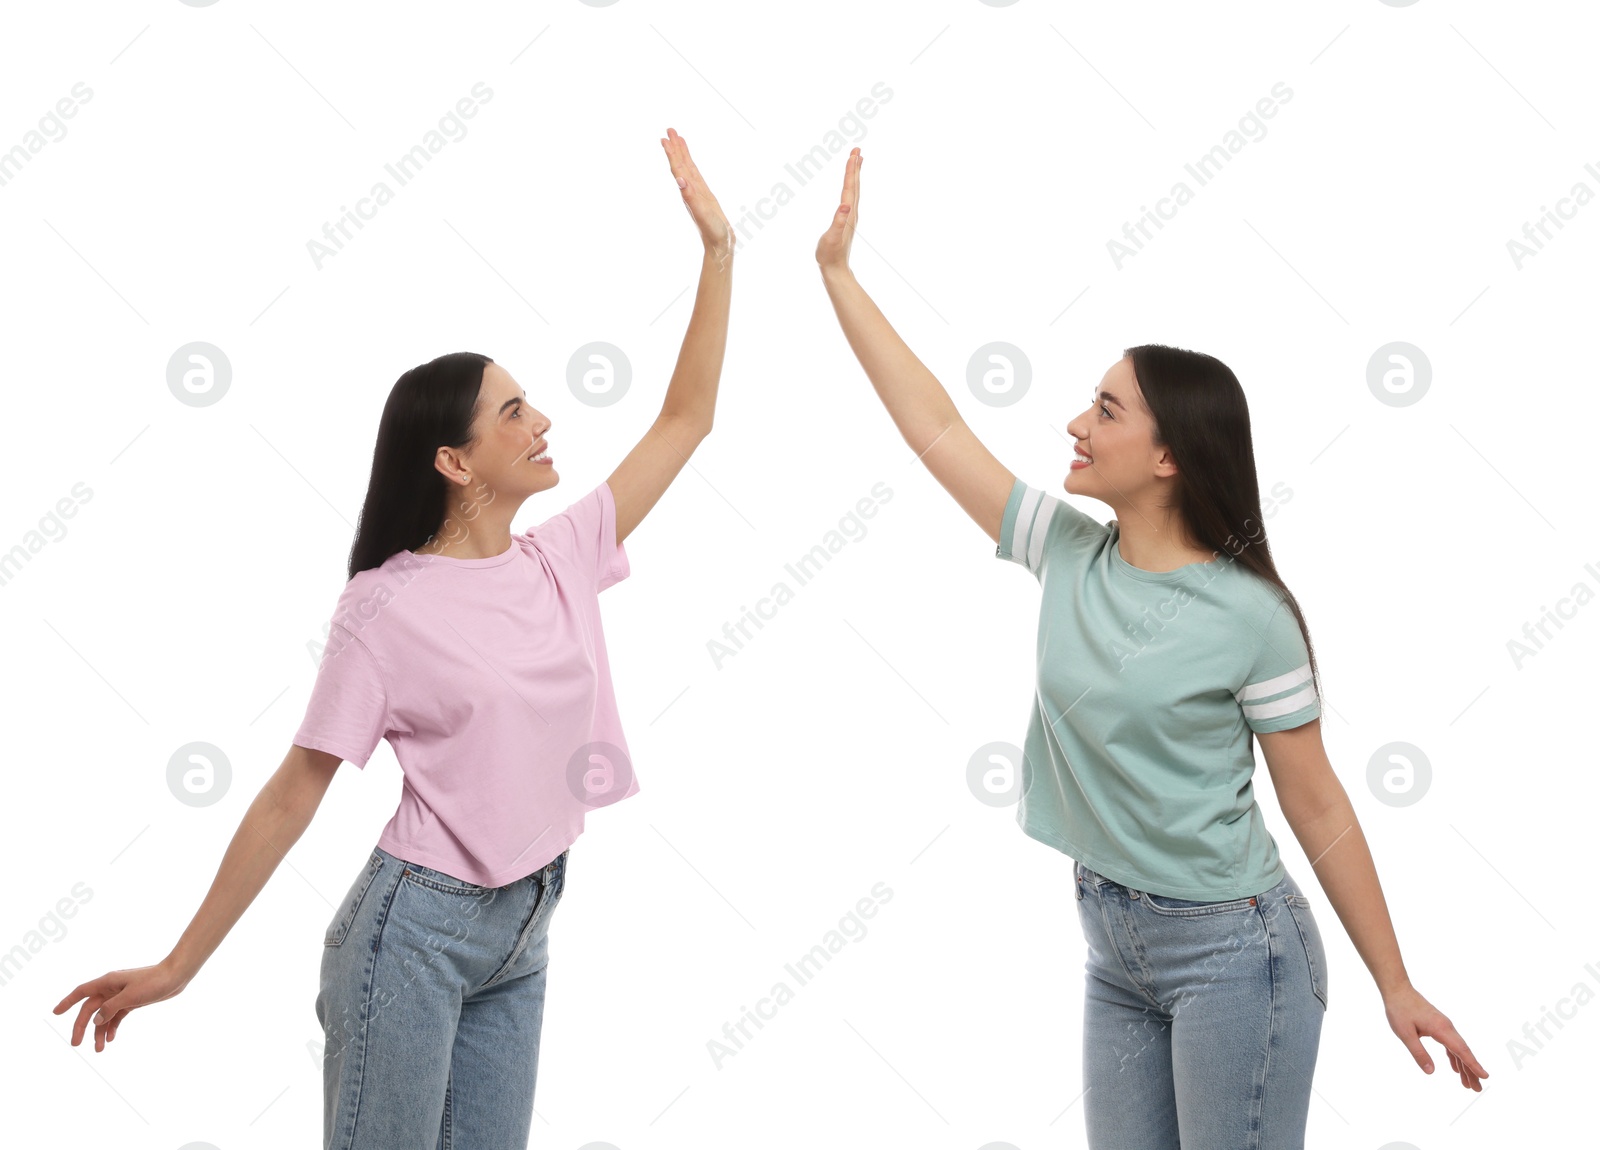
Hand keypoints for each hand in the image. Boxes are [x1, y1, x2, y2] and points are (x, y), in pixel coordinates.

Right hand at [52, 961, 187, 1052]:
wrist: (177, 976)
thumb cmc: (154, 981)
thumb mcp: (131, 996)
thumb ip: (111, 1008)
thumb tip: (96, 1021)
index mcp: (108, 982)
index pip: (82, 992)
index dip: (67, 1002)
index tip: (55, 1013)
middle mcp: (112, 988)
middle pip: (90, 1009)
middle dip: (82, 1026)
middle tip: (75, 1044)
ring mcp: (121, 995)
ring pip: (103, 1015)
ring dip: (99, 1031)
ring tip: (99, 1049)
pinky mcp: (132, 1001)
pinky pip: (116, 1016)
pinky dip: (112, 1027)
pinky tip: (110, 1039)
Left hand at [660, 127, 732, 265]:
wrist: (720, 244)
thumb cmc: (712, 231)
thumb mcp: (702, 212)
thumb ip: (691, 196)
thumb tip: (679, 180)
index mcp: (688, 192)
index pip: (678, 169)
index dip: (672, 154)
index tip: (665, 138)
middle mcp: (690, 190)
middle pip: (681, 164)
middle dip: (675, 147)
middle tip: (670, 129)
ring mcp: (697, 193)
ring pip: (688, 168)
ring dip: (682, 153)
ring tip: (678, 138)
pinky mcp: (705, 196)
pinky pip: (696, 176)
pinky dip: (691, 165)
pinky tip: (690, 161)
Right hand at [815, 147, 860, 273]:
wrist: (835, 269)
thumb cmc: (829, 255)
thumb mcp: (831, 238)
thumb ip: (838, 221)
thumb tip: (846, 205)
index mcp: (848, 214)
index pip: (850, 187)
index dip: (851, 170)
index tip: (853, 154)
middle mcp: (852, 213)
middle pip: (855, 185)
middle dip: (855, 167)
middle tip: (857, 149)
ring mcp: (850, 216)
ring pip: (854, 190)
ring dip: (855, 175)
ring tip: (856, 161)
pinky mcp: (847, 221)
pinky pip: (850, 198)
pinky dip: (851, 187)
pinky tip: (849, 187)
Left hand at [1383, 983, 1489, 1090]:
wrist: (1397, 989)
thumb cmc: (1399, 1010)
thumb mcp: (1405, 1034)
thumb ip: (1419, 1053)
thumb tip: (1431, 1072)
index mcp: (1441, 1029)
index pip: (1461, 1050)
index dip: (1473, 1064)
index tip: (1485, 1077)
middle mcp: (1447, 1027)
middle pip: (1463, 1052)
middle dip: (1472, 1071)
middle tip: (1477, 1089)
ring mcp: (1444, 1026)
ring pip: (1458, 1049)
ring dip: (1464, 1066)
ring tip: (1468, 1084)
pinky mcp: (1439, 1025)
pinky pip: (1451, 1044)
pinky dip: (1455, 1057)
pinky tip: (1456, 1068)